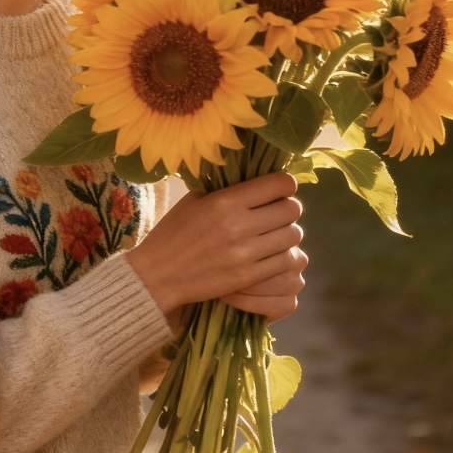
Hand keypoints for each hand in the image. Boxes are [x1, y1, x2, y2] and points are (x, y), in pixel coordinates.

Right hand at [126, 172, 306, 322]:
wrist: (159, 274)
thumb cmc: (175, 231)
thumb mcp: (196, 200)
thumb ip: (227, 188)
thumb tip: (257, 176)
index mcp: (225, 201)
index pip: (279, 184)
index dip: (284, 184)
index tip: (279, 188)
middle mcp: (238, 225)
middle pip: (292, 209)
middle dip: (288, 207)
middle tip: (277, 211)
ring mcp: (245, 253)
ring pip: (293, 236)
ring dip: (287, 232)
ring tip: (274, 233)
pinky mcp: (248, 276)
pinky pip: (284, 261)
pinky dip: (281, 255)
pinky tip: (269, 252)